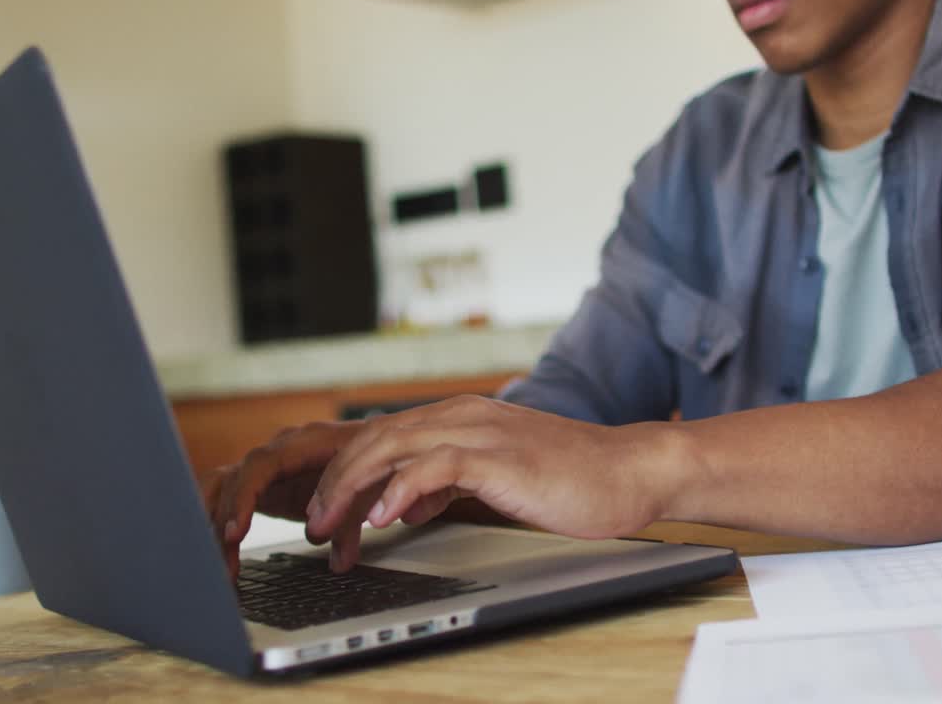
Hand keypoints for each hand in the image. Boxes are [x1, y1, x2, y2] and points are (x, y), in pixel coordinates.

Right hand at [203, 421, 367, 578]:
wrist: (378, 453)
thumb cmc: (374, 464)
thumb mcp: (370, 488)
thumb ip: (350, 522)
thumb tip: (337, 561)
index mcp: (305, 442)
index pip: (261, 465)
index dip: (243, 497)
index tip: (234, 532)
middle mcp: (278, 452)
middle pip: (233, 479)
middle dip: (221, 521)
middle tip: (224, 562)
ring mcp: (267, 469)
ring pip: (223, 491)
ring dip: (214, 528)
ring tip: (222, 570)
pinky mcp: (262, 487)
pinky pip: (229, 502)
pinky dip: (221, 530)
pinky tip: (223, 563)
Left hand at [290, 395, 687, 571]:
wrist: (628, 471)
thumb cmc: (570, 478)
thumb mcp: (495, 477)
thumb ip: (448, 482)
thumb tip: (405, 504)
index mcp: (460, 417)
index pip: (383, 435)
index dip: (345, 473)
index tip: (326, 512)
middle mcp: (463, 416)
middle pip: (375, 437)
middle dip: (334, 481)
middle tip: (313, 524)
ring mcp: (481, 432)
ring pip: (393, 446)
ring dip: (352, 487)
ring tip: (331, 525)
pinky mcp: (499, 457)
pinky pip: (434, 466)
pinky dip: (400, 491)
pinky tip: (383, 519)